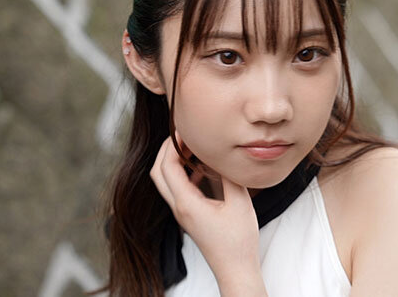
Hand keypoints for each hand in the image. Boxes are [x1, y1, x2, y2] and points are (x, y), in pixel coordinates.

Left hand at [150, 130, 264, 290]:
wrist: (235, 268)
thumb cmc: (238, 240)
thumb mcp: (240, 203)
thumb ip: (230, 176)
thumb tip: (225, 154)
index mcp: (186, 204)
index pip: (167, 167)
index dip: (173, 144)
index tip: (186, 129)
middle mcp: (179, 208)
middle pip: (158, 173)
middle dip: (167, 150)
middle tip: (184, 134)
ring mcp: (182, 213)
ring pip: (166, 181)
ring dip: (175, 161)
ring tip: (196, 147)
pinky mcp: (189, 216)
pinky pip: (178, 189)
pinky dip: (185, 173)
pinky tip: (204, 168)